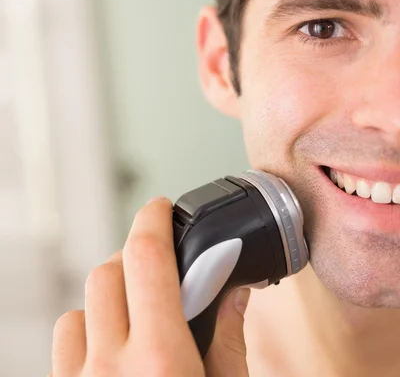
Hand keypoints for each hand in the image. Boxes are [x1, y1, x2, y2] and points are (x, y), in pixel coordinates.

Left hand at [49, 197, 250, 375]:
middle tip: (162, 268)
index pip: (147, 257)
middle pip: (109, 270)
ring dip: (113, 295)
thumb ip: (229, 342)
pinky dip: (89, 326)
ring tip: (140, 313)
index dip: (153, 219)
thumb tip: (234, 292)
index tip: (161, 207)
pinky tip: (114, 344)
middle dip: (138, 257)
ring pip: (83, 301)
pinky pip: (66, 338)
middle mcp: (112, 368)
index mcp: (162, 362)